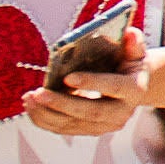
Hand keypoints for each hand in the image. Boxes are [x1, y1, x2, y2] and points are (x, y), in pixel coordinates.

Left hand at [25, 25, 152, 136]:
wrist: (134, 87)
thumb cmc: (129, 63)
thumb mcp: (135, 51)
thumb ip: (134, 42)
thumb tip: (129, 32)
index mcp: (134, 90)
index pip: (113, 87)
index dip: (91, 83)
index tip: (67, 77)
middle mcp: (122, 113)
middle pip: (90, 112)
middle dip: (61, 104)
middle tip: (39, 93)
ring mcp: (105, 126)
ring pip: (72, 124)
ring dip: (47, 113)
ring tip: (29, 98)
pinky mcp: (90, 131)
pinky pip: (64, 129)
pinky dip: (44, 119)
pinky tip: (31, 106)